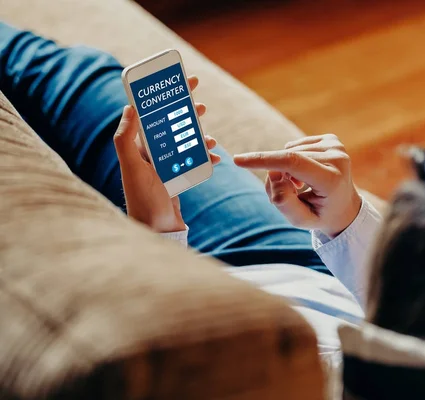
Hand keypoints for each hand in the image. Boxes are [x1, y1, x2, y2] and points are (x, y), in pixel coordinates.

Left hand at [113, 76, 219, 232]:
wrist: (156, 230)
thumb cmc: (143, 200)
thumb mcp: (132, 167)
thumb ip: (126, 138)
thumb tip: (129, 107)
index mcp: (138, 147)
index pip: (151, 114)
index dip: (165, 97)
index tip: (179, 83)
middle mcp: (150, 154)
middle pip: (171, 125)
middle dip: (186, 112)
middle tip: (200, 103)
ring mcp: (165, 166)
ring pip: (185, 142)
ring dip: (198, 135)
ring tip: (209, 136)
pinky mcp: (177, 178)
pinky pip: (194, 161)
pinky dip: (205, 157)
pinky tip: (215, 157)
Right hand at [233, 134, 360, 236]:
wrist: (345, 207)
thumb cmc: (320, 215)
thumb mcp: (300, 220)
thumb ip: (283, 200)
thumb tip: (273, 172)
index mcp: (332, 180)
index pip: (292, 162)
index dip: (263, 160)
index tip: (239, 160)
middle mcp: (338, 158)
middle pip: (288, 160)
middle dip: (277, 175)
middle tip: (290, 193)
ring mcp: (337, 146)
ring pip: (290, 152)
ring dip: (286, 169)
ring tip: (301, 186)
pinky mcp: (332, 140)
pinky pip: (296, 146)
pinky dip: (294, 160)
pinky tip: (307, 174)